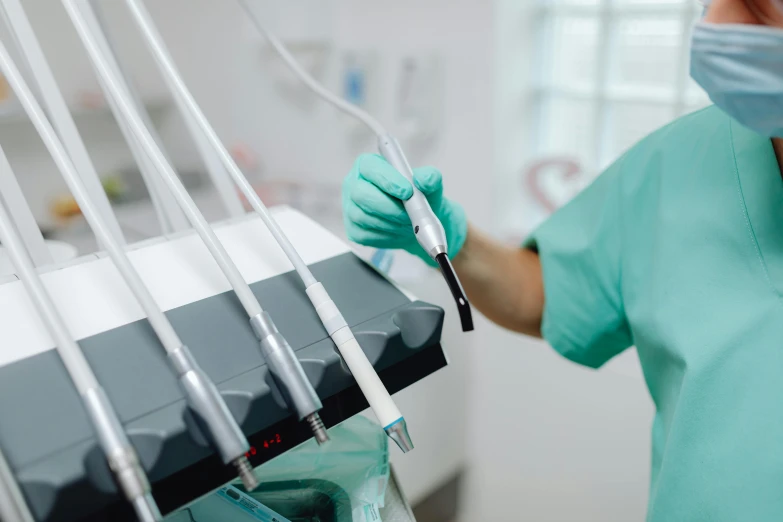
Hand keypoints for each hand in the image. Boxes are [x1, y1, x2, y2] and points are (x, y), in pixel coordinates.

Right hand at [342, 154, 466, 265]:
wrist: (416, 221)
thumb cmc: (418, 197)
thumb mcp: (430, 184)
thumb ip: (430, 178)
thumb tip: (423, 180)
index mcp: (368, 165)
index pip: (370, 168)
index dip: (387, 180)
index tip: (407, 192)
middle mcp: (354, 184)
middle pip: (361, 194)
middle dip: (389, 207)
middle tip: (409, 215)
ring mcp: (350, 208)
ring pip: (364, 217)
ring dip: (391, 223)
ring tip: (408, 224)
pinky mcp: (353, 230)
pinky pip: (366, 235)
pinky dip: (387, 236)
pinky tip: (398, 231)